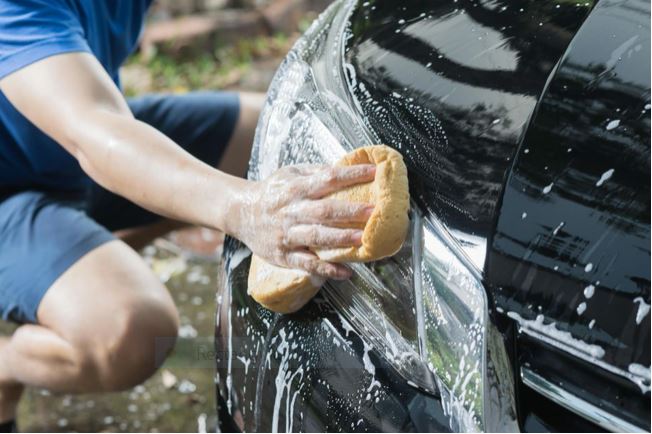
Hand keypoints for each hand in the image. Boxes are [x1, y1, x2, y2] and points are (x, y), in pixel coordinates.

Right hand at [231, 164, 375, 278]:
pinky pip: (307, 264)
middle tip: (374, 211)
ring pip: (316, 237)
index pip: (328, 178)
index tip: (374, 172)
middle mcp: (292, 211)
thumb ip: (317, 172)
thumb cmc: (273, 192)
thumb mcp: (290, 174)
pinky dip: (327, 269)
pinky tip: (346, 273)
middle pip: (324, 211)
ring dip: (341, 239)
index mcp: (296, 188)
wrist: (241, 213)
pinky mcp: (284, 256)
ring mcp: (287, 235)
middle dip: (350, 211)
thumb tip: (349, 169)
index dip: (351, 175)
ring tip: (362, 240)